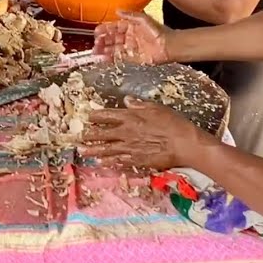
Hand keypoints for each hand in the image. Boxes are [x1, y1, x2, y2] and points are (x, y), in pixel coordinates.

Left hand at [82, 97, 215, 170]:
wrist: (184, 144)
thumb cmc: (173, 123)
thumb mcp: (156, 108)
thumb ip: (139, 105)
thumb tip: (126, 100)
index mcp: (130, 117)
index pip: (107, 115)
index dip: (95, 116)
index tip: (87, 116)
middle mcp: (126, 133)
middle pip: (102, 134)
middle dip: (89, 135)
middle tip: (78, 137)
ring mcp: (129, 148)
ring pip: (106, 149)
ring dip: (93, 150)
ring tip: (82, 151)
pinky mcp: (136, 161)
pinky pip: (118, 161)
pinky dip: (108, 162)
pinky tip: (101, 162)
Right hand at [93, 11, 168, 62]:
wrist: (169, 46)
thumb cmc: (160, 31)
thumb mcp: (143, 19)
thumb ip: (130, 15)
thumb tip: (118, 10)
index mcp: (131, 26)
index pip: (114, 27)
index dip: (105, 29)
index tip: (97, 31)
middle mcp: (129, 37)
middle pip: (112, 39)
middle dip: (102, 40)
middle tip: (95, 43)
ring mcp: (130, 48)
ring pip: (113, 48)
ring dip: (104, 50)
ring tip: (96, 51)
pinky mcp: (133, 58)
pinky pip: (119, 57)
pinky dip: (110, 58)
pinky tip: (103, 58)